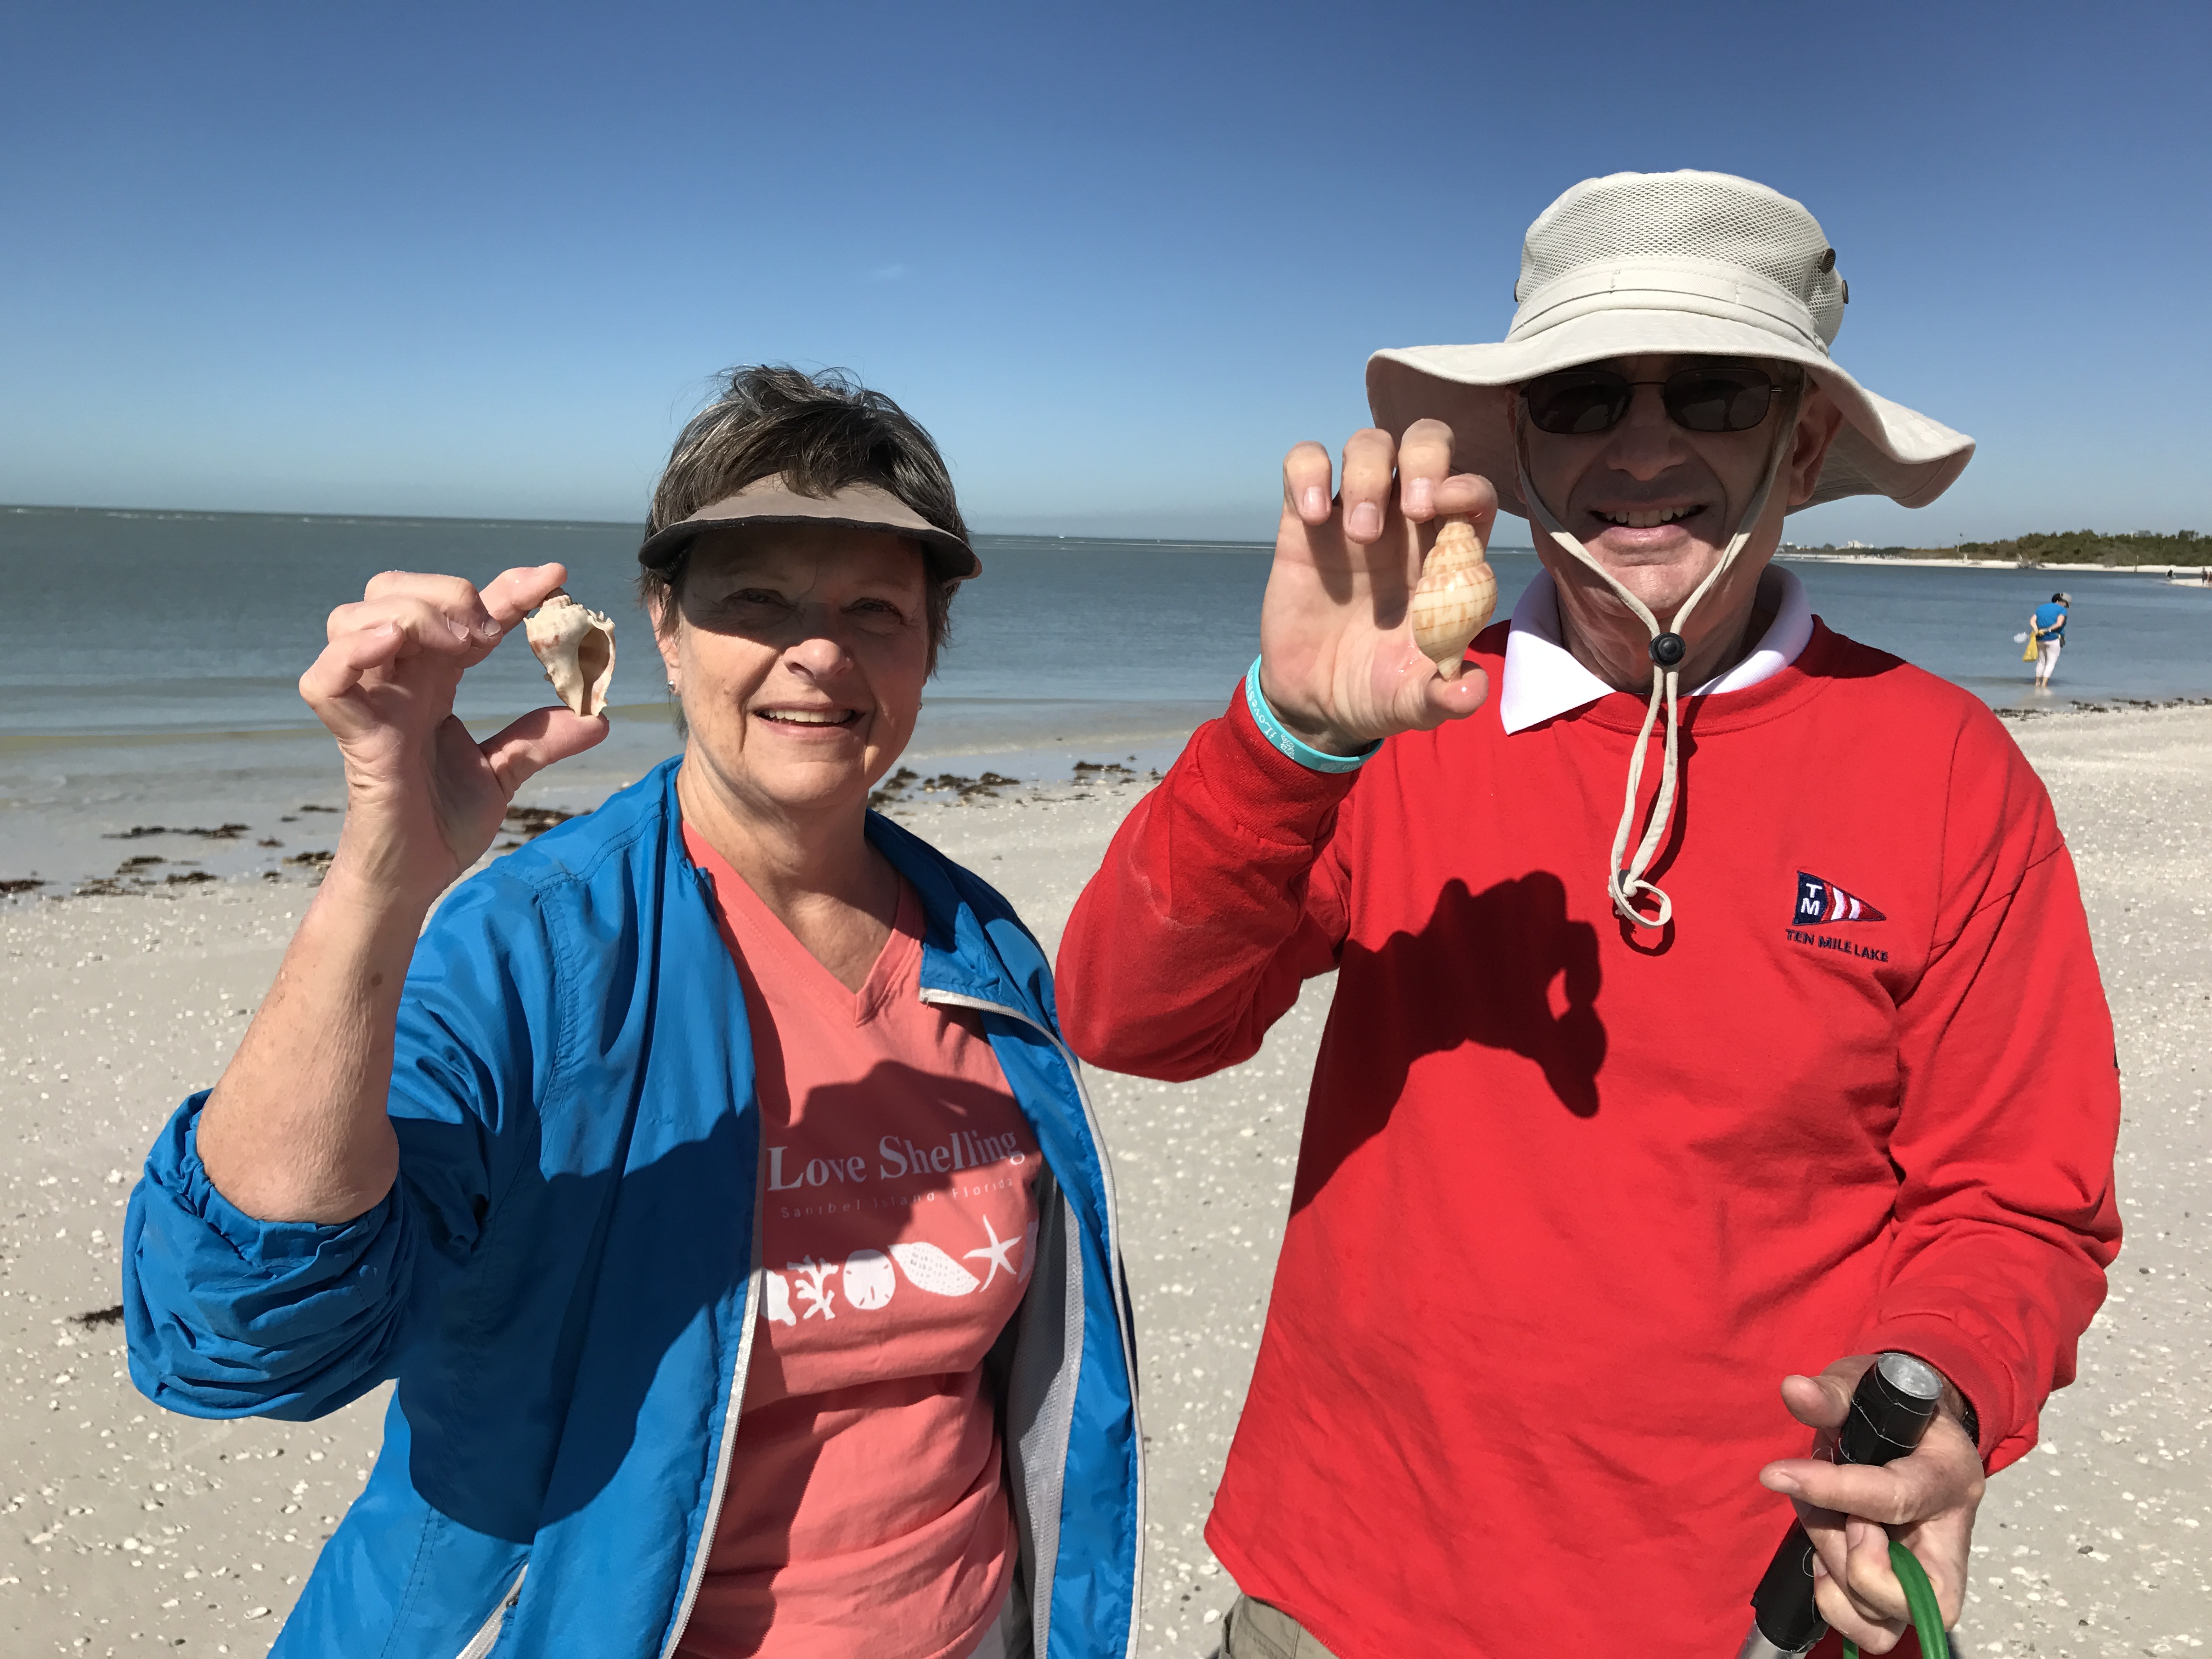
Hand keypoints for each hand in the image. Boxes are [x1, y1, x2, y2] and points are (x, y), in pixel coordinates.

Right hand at [299, 563, 608, 906]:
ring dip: (409, 612)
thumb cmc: (442, 824)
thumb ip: (542, 741)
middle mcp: (395, 680)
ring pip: (353, 618)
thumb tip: (598, 716)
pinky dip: (351, 653)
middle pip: (393, 593)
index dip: (508, 588)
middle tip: (492, 627)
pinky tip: (395, 643)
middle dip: (446, 592)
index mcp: (431, 679)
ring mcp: (369, 703)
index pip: (463, 613)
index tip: (556, 579)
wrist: (415, 878)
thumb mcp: (505, 773)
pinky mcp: (352, 736)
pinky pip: (323, 680)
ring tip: (460, 639)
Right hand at [1258, 420, 1497, 753]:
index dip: (1467, 484)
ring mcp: (1353, 515)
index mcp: (1447, 556)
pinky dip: (1307, 472)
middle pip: (1428, 443)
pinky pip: (1304, 462)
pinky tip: (1311, 518)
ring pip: (1369, 444)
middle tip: (1412, 508)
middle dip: (1426, 459)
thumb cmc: (1378, 691)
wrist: (1314, 701)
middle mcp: (1405, 524)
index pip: (1473, 493)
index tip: (1446, 507)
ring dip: (1368, 474)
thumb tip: (1471, 689)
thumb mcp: (1414, 702)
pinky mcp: (1303, 521)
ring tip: (1359, 534)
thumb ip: (1445, 695)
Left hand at [1758, 1355, 1986, 1652]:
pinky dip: (1836, 1602)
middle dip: (1852, 1557)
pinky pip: (1873, 1630)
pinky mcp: (1905, 1596)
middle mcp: (1950, 1537)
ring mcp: (1931, 1575)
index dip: (1832, 1490)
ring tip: (1823, 1523)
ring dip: (1834, 1574)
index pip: (1895, 1497)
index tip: (1778, 1474)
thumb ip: (1831, 1393)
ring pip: (1885, 1617)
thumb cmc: (1889, 1409)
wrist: (1914, 1428)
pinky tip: (1825, 1556)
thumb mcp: (1863, 1386)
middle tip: (1835, 1515)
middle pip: (1916, 1593)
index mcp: (1949, 1475)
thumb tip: (1795, 1391)